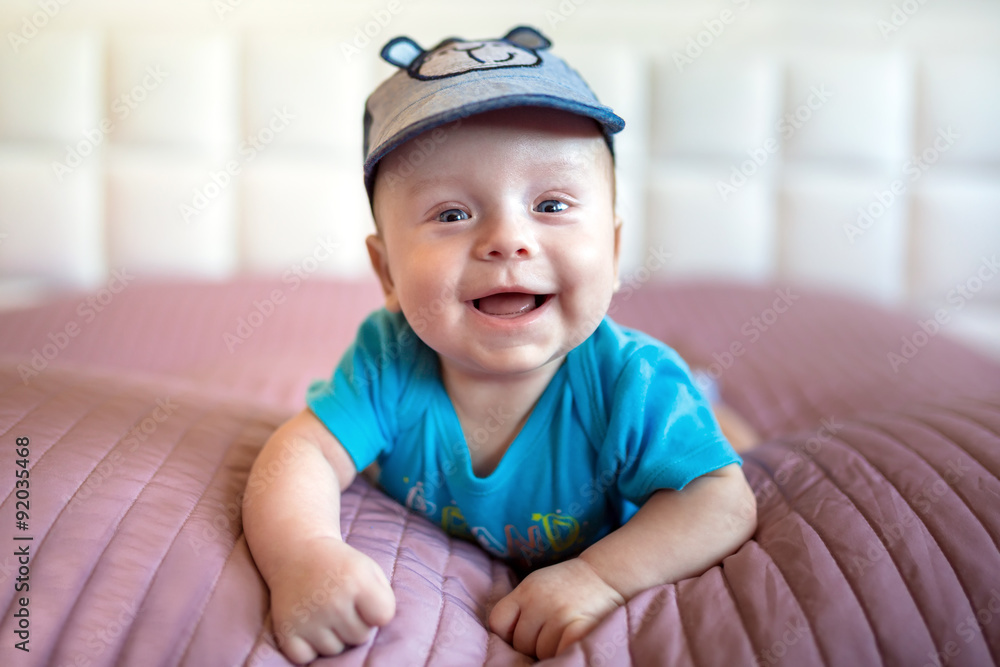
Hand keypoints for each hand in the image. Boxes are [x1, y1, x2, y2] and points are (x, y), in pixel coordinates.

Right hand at [267, 537, 394, 662]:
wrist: (296, 552)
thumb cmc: (339, 565)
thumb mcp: (369, 569)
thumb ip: (383, 598)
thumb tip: (380, 630)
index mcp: (356, 581)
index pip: (384, 617)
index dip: (378, 610)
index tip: (366, 599)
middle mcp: (332, 602)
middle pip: (360, 637)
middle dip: (355, 623)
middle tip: (341, 603)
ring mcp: (308, 618)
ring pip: (335, 650)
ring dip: (333, 635)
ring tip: (324, 611)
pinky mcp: (286, 631)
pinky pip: (306, 658)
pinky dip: (308, 648)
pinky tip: (308, 626)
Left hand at [488, 558, 624, 658]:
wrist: (606, 574)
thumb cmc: (569, 585)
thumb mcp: (537, 585)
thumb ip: (520, 607)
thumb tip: (505, 640)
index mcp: (525, 590)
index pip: (497, 622)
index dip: (507, 633)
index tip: (519, 633)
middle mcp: (539, 602)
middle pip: (520, 642)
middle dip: (532, 644)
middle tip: (549, 632)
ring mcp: (559, 615)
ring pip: (541, 652)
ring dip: (550, 650)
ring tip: (563, 633)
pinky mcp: (578, 628)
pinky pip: (560, 653)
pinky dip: (564, 652)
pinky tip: (570, 642)